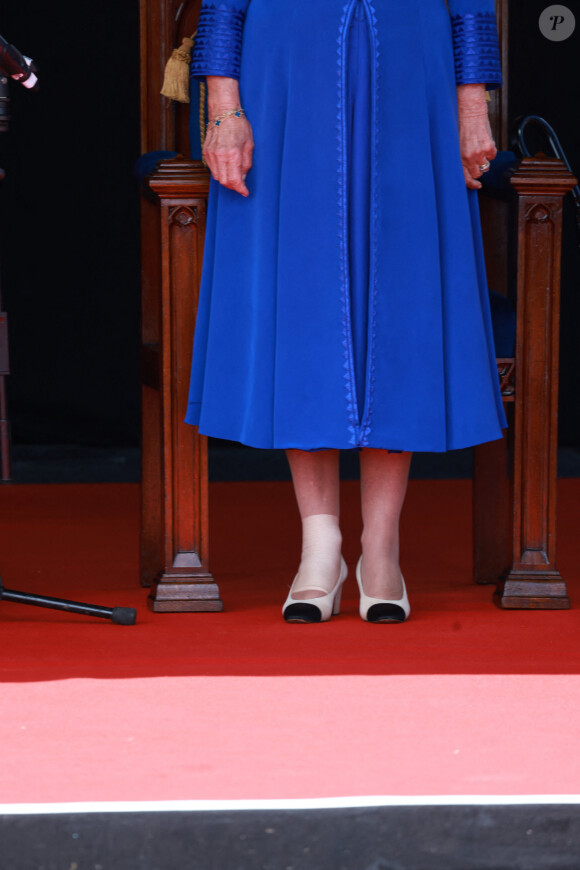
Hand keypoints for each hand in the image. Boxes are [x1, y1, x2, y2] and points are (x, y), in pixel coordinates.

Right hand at [204, 76, 253, 196]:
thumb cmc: (238, 125)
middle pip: (224, 182)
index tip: (245, 192)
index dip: (241, 189)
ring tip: (234, 175)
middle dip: (233, 186)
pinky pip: (212, 169)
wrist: (223, 111)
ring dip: (226, 179)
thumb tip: (243, 177)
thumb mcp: (249, 144)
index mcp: (233, 154)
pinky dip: (220, 171)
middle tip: (241, 184)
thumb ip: (246, 163)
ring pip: (217, 177)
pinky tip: (226, 166)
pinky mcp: (205, 152)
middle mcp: (220, 156)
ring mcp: (210, 154)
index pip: (235, 180)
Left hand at [457, 84, 496, 189]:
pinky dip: (490, 152)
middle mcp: (469, 157)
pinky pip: (492, 156)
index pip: (466, 178)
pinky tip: (485, 143)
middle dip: (478, 169)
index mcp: (459, 158)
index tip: (477, 185)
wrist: (470, 111)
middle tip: (477, 160)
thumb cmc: (461, 126)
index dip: (472, 184)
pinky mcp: (489, 146)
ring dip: (484, 160)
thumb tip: (467, 170)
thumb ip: (461, 158)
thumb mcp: (456, 145)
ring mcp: (479, 152)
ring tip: (479, 149)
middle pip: (478, 173)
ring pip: (486, 165)